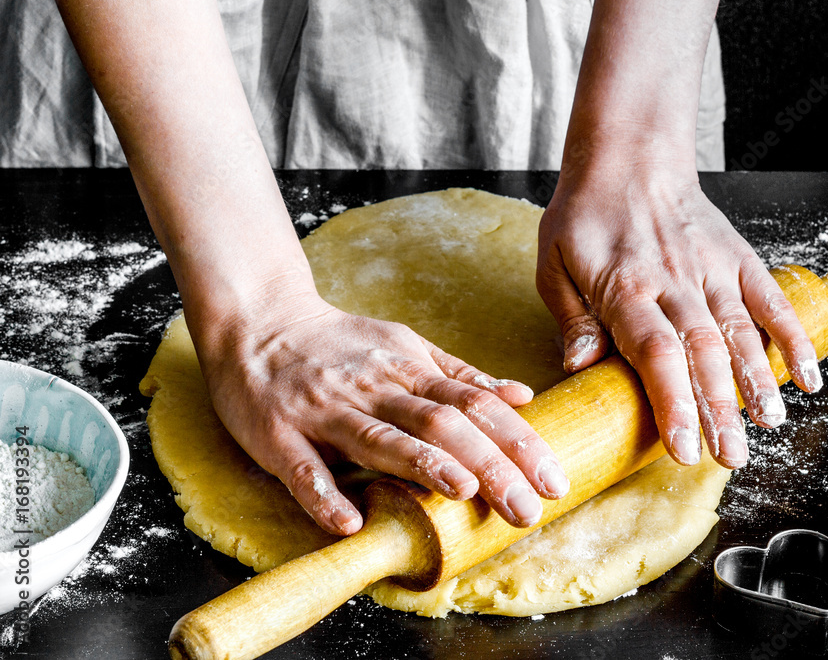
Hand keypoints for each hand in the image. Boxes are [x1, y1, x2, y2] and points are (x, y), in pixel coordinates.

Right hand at [198, 290, 569, 534]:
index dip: (518, 441)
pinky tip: (351, 522)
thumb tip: (523, 395)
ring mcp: (326, 410)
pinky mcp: (279, 434)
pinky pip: (303, 468)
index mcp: (410, 370)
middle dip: (490, 465)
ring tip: (466, 493)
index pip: (476, 404)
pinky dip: (325, 495)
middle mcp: (375, 388)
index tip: (554, 478)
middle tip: (528, 507)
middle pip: (441, 424)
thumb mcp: (406, 348)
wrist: (260, 321)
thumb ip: (461, 377)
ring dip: (424, 466)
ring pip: (380, 438)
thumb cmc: (340, 345)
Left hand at [536, 167, 821, 468]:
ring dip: (757, 382)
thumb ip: (572, 317)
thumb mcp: (554, 263)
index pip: (655, 353)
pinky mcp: (737, 257)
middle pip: (703, 353)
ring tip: (769, 426)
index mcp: (625, 288)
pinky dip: (792, 335)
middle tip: (730, 457)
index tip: (684, 448)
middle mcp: (674, 282)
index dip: (674, 403)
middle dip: (719, 410)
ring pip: (740, 331)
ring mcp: (711, 269)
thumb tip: (580, 367)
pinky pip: (770, 299)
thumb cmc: (586, 214)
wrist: (629, 157)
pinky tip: (807, 374)